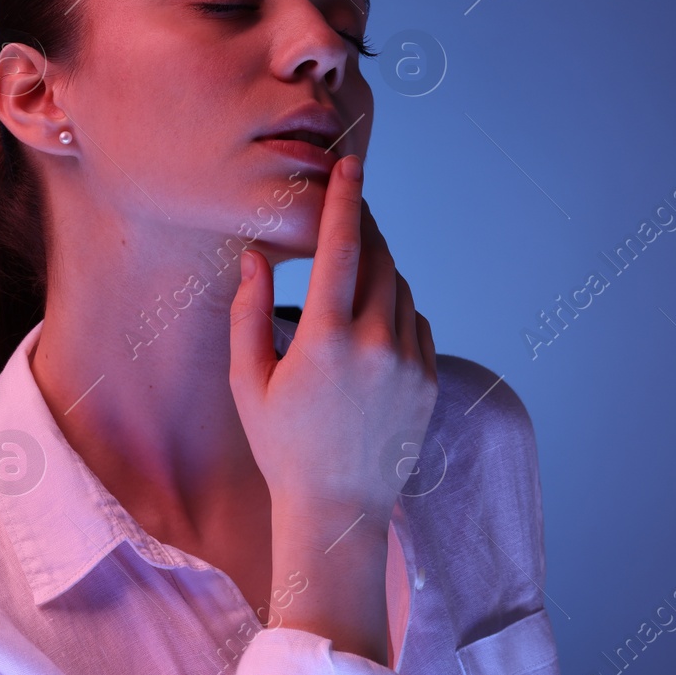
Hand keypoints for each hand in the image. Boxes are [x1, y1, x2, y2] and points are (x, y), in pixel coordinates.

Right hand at [228, 153, 438, 534]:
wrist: (337, 509)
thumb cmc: (282, 446)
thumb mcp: (247, 381)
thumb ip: (247, 312)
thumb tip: (256, 256)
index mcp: (326, 341)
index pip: (342, 248)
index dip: (346, 200)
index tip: (351, 165)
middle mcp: (376, 345)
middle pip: (379, 258)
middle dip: (363, 228)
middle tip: (346, 213)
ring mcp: (409, 363)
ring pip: (401, 287)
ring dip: (378, 270)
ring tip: (347, 281)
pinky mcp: (428, 380)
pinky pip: (416, 321)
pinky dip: (395, 308)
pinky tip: (369, 326)